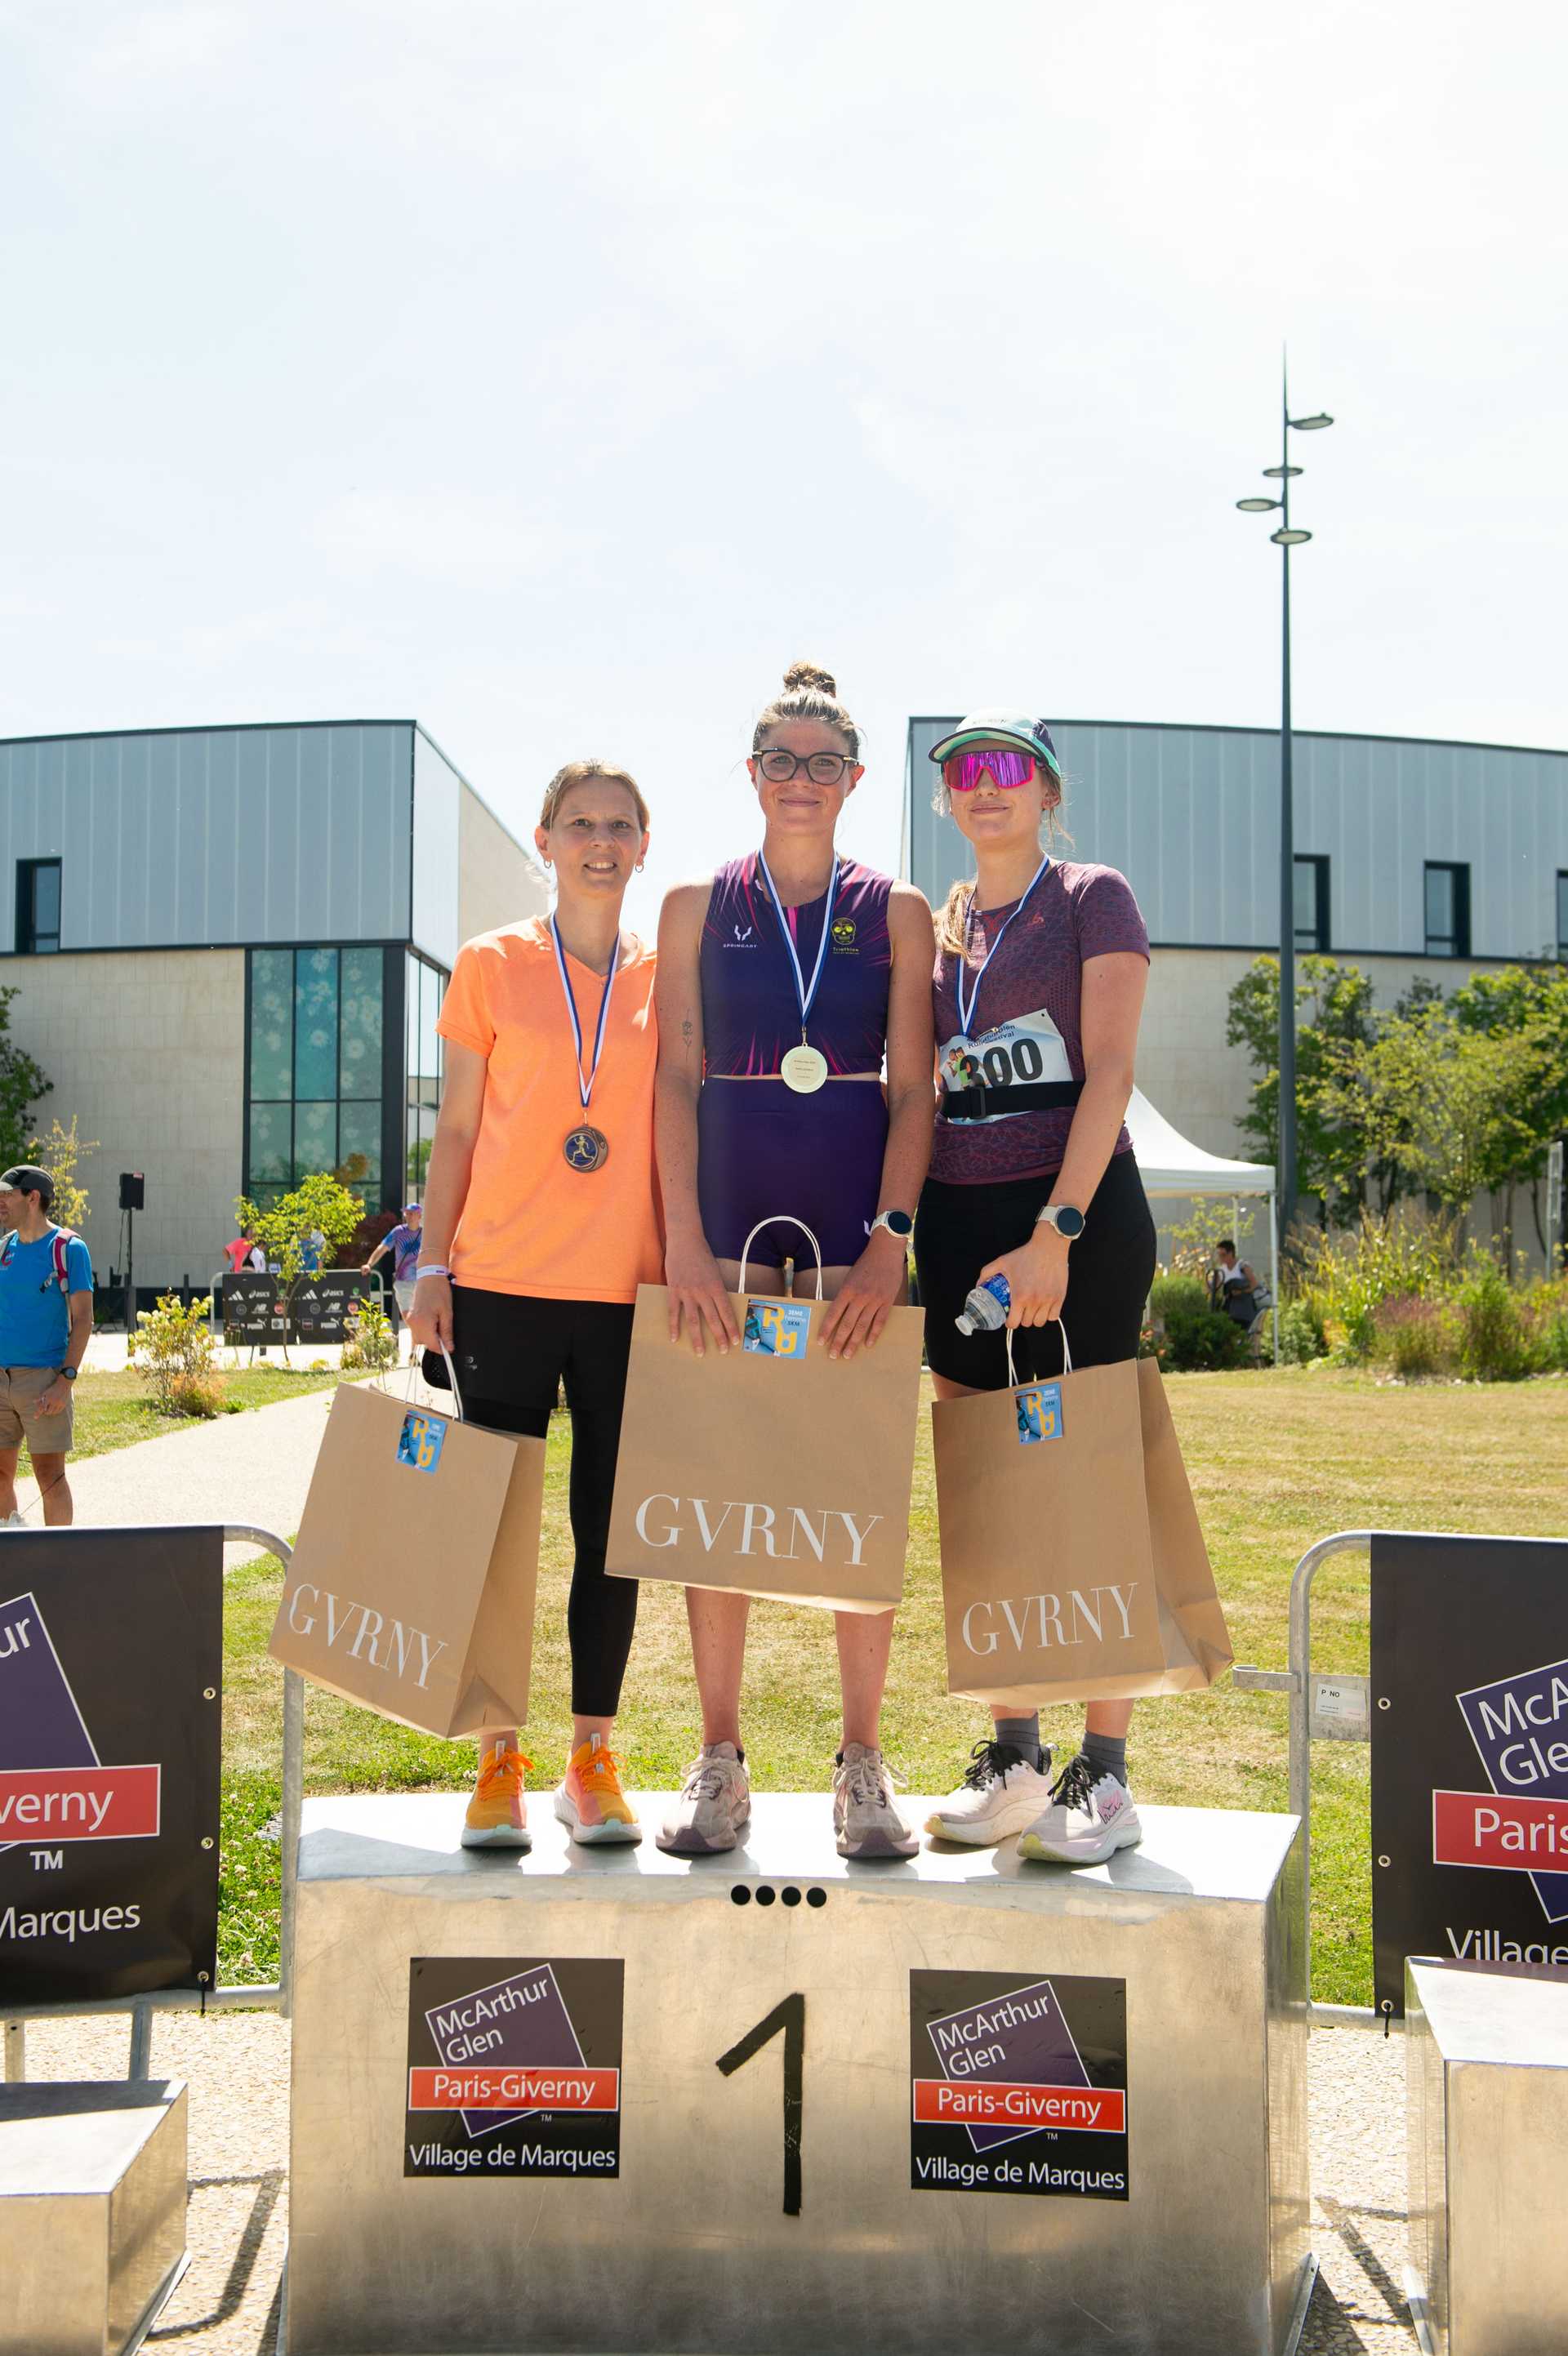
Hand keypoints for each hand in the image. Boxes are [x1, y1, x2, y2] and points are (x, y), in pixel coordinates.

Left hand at [35, 1379, 69, 1416]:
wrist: (64, 1385)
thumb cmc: (53, 1388)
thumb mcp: (46, 1392)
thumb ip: (40, 1398)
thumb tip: (33, 1401)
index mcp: (48, 1399)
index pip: (42, 1408)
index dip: (38, 1413)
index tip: (35, 1417)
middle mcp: (54, 1402)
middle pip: (48, 1411)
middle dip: (45, 1412)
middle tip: (44, 1410)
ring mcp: (59, 1403)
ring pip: (53, 1412)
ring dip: (50, 1412)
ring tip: (49, 1409)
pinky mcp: (63, 1404)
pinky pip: (58, 1411)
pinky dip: (55, 1412)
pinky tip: (54, 1410)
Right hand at [407, 1272, 452, 1354]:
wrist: (429, 1276)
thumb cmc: (440, 1292)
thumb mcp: (447, 1313)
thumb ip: (447, 1332)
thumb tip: (449, 1348)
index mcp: (423, 1323)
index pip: (432, 1345)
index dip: (442, 1349)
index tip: (450, 1348)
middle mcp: (413, 1323)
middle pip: (424, 1343)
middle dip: (435, 1342)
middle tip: (445, 1332)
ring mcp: (409, 1320)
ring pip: (418, 1338)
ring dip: (428, 1337)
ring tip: (438, 1324)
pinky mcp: (408, 1316)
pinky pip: (415, 1330)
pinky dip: (423, 1330)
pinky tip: (431, 1321)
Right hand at [664, 1235, 739, 1356]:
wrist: (685, 1241)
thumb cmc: (703, 1256)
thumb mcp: (716, 1273)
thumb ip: (717, 1290)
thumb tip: (720, 1308)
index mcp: (717, 1287)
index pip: (727, 1312)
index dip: (731, 1327)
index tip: (735, 1340)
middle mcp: (703, 1292)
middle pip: (712, 1319)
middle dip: (719, 1337)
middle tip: (723, 1351)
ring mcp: (687, 1292)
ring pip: (693, 1321)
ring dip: (697, 1338)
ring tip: (700, 1352)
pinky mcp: (674, 1291)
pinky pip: (674, 1313)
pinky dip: (674, 1327)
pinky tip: (675, 1339)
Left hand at [819, 1229, 904, 1360]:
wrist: (885, 1252)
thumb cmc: (865, 1265)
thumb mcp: (850, 1278)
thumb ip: (845, 1296)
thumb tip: (837, 1315)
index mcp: (847, 1290)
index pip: (833, 1314)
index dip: (826, 1329)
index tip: (820, 1341)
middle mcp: (860, 1297)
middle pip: (847, 1324)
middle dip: (838, 1341)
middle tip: (833, 1355)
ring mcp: (874, 1300)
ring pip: (862, 1326)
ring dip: (854, 1342)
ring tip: (847, 1355)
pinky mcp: (887, 1302)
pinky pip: (879, 1322)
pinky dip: (873, 1334)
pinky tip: (868, 1344)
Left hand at [979, 1228, 1070, 1329]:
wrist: (1048, 1246)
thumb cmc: (1026, 1255)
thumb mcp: (1002, 1262)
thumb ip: (987, 1273)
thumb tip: (978, 1286)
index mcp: (1020, 1296)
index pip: (1013, 1323)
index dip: (1009, 1322)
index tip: (1009, 1317)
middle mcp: (1034, 1301)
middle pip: (1027, 1323)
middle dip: (1021, 1318)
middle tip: (1020, 1310)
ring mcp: (1048, 1300)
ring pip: (1040, 1322)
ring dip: (1034, 1318)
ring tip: (1032, 1309)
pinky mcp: (1060, 1298)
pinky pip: (1054, 1316)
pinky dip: (1048, 1314)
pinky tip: (1044, 1307)